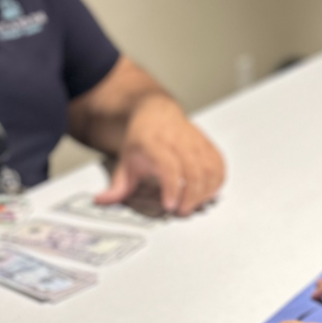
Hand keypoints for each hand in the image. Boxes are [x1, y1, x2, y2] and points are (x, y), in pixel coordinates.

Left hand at [96, 94, 224, 214]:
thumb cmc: (143, 137)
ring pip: (210, 168)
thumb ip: (118, 185)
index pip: (169, 167)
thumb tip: (102, 200)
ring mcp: (196, 142)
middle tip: (182, 211)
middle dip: (191, 196)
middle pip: (194, 171)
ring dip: (206, 191)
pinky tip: (208, 192)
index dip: (172, 187)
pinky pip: (219, 164)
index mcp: (156, 144)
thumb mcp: (126, 160)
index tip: (170, 205)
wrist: (156, 112)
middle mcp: (179, 141)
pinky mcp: (207, 144)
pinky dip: (217, 181)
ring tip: (195, 204)